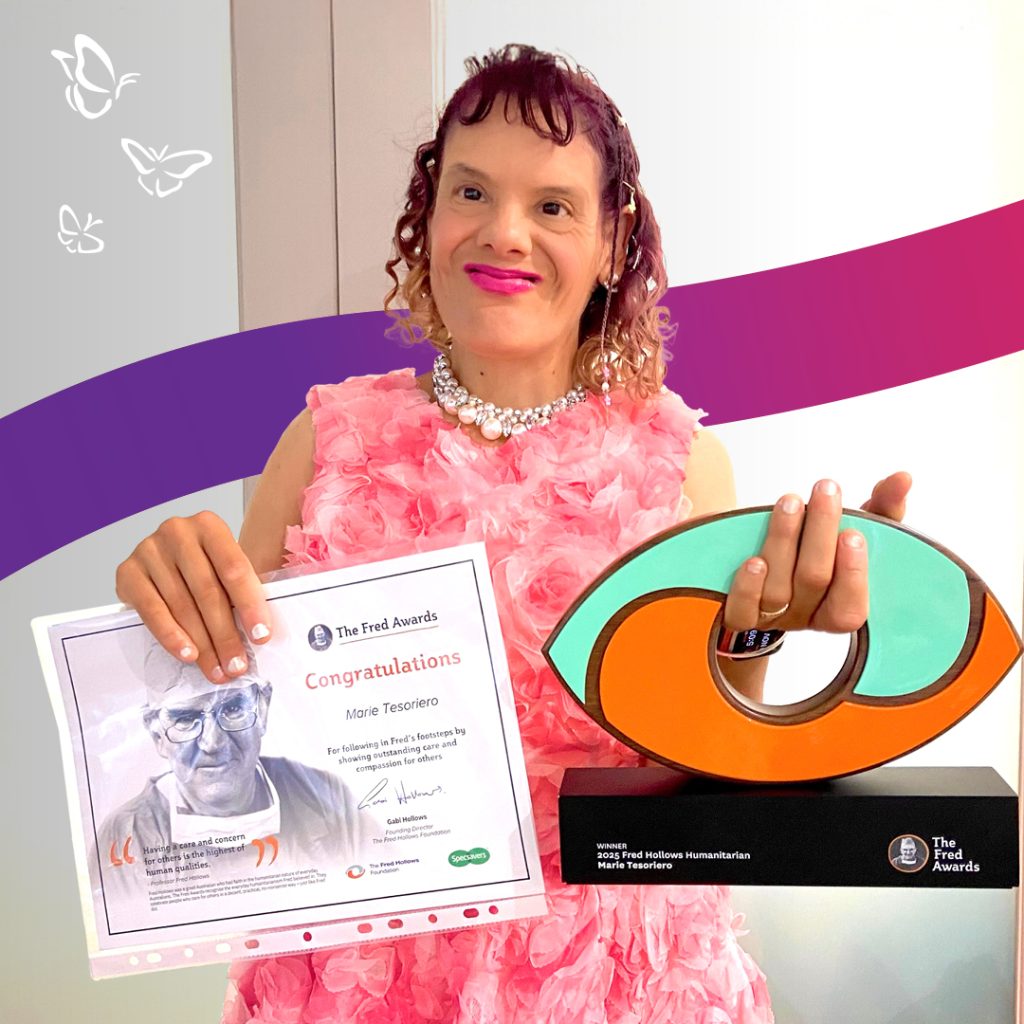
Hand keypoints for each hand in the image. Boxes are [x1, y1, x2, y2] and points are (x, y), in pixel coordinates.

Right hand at [115, 511, 272, 683]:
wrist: (164, 559)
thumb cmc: (203, 566)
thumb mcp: (225, 569)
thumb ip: (240, 592)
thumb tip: (259, 634)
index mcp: (209, 526)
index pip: (234, 569)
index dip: (250, 605)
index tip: (261, 636)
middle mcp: (177, 532)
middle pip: (207, 591)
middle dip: (226, 634)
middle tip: (237, 665)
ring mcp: (149, 550)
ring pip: (182, 606)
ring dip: (202, 644)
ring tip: (216, 669)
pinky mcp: (127, 572)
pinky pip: (151, 611)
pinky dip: (171, 636)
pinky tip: (187, 654)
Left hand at [723, 472, 911, 635]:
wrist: (756, 562)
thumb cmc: (817, 549)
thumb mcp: (854, 529)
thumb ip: (883, 507)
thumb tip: (902, 478)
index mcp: (838, 607)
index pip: (849, 609)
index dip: (852, 575)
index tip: (852, 532)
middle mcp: (804, 616)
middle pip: (813, 581)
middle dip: (820, 534)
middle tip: (826, 491)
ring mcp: (769, 617)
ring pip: (777, 589)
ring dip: (783, 541)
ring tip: (790, 503)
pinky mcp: (738, 615)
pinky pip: (740, 612)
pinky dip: (747, 587)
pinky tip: (754, 560)